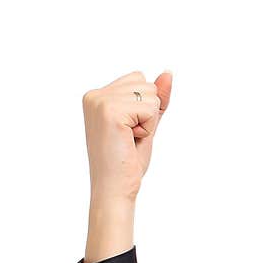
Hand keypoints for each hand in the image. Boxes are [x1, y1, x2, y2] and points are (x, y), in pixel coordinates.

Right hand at [82, 69, 173, 202]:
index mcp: (96, 96)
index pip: (138, 79)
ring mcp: (100, 102)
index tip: (128, 131)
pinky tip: (130, 140)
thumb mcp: (145, 124)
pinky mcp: (110, 111)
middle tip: (130, 137)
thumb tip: (168, 73)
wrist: (114, 189)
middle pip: (146, 83)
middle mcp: (94, 95)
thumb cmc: (126, 163)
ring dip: (148, 121)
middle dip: (148, 113)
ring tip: (129, 139)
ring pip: (151, 95)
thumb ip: (156, 98)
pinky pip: (151, 109)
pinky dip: (148, 128)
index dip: (144, 108)